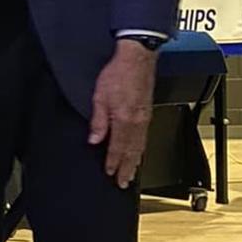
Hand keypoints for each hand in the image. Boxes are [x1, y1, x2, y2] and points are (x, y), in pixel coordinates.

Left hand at [88, 39, 156, 187]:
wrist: (137, 58)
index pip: (117, 148)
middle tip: (124, 183)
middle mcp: (136, 122)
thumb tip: (94, 140)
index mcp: (123, 120)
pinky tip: (138, 151)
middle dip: (127, 169)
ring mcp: (144, 118)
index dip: (113, 163)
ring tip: (132, 173)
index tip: (110, 174)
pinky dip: (141, 149)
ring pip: (140, 146)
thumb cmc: (118, 74)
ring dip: (135, 161)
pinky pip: (145, 136)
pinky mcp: (147, 112)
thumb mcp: (100, 97)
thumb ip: (98, 121)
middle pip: (132, 152)